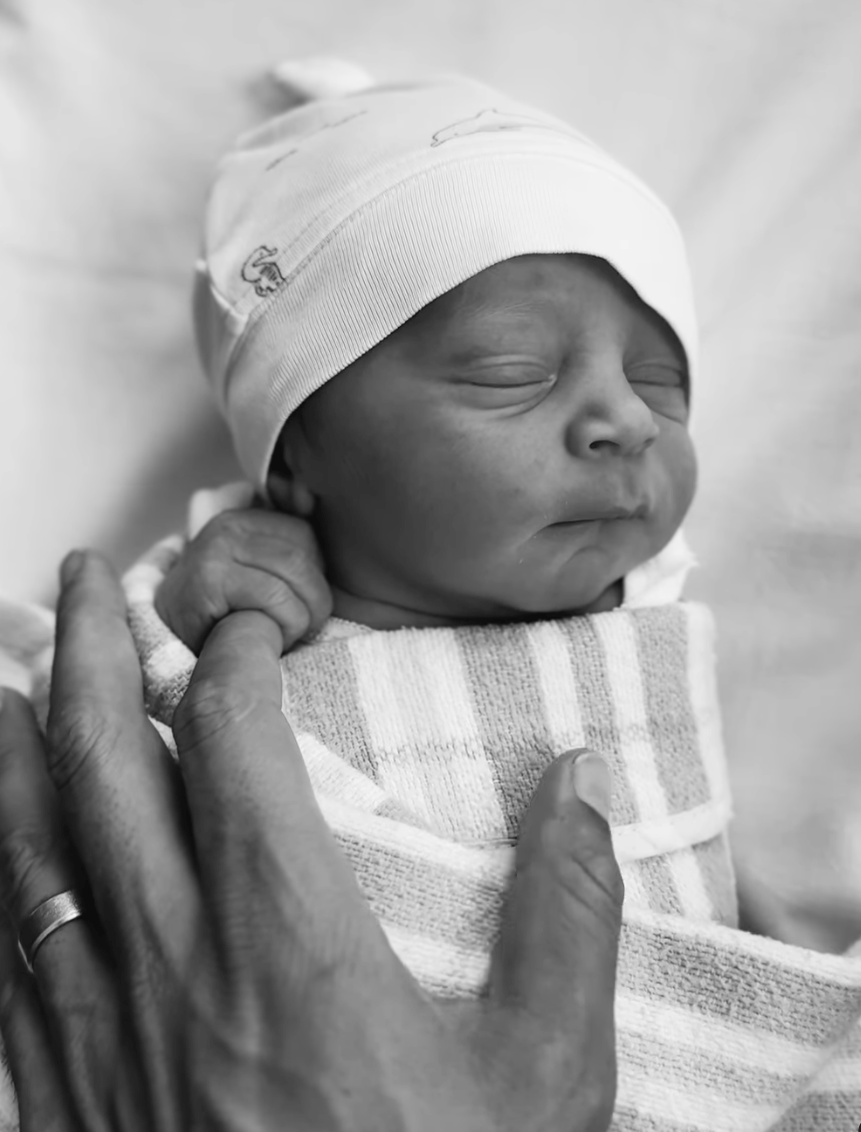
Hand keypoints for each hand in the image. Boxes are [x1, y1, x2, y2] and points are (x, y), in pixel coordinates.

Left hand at [0, 552, 622, 1131]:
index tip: (255, 625)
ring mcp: (98, 1022)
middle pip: (107, 759)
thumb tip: (580, 785)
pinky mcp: (58, 1091)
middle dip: (94, 651)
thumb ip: (567, 913)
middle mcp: (172, 953)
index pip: (239, 738)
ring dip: (15, 740)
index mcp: (288, 932)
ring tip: (2, 669)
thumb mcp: (542, 1077)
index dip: (242, 656)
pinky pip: (3, 951)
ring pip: (29, 841)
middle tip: (84, 577)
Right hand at [155, 507, 332, 653]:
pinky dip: (287, 624)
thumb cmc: (225, 611)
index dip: (316, 574)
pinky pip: (274, 596)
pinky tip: (272, 641)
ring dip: (303, 615)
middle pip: (301, 557)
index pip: (304, 533)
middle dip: (316, 599)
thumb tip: (312, 503)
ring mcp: (216, 550)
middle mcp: (227, 527)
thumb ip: (287, 549)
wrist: (172, 639)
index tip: (305, 603)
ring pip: (294, 574)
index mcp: (243, 519)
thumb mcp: (256, 573)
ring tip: (289, 635)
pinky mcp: (211, 579)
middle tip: (307, 627)